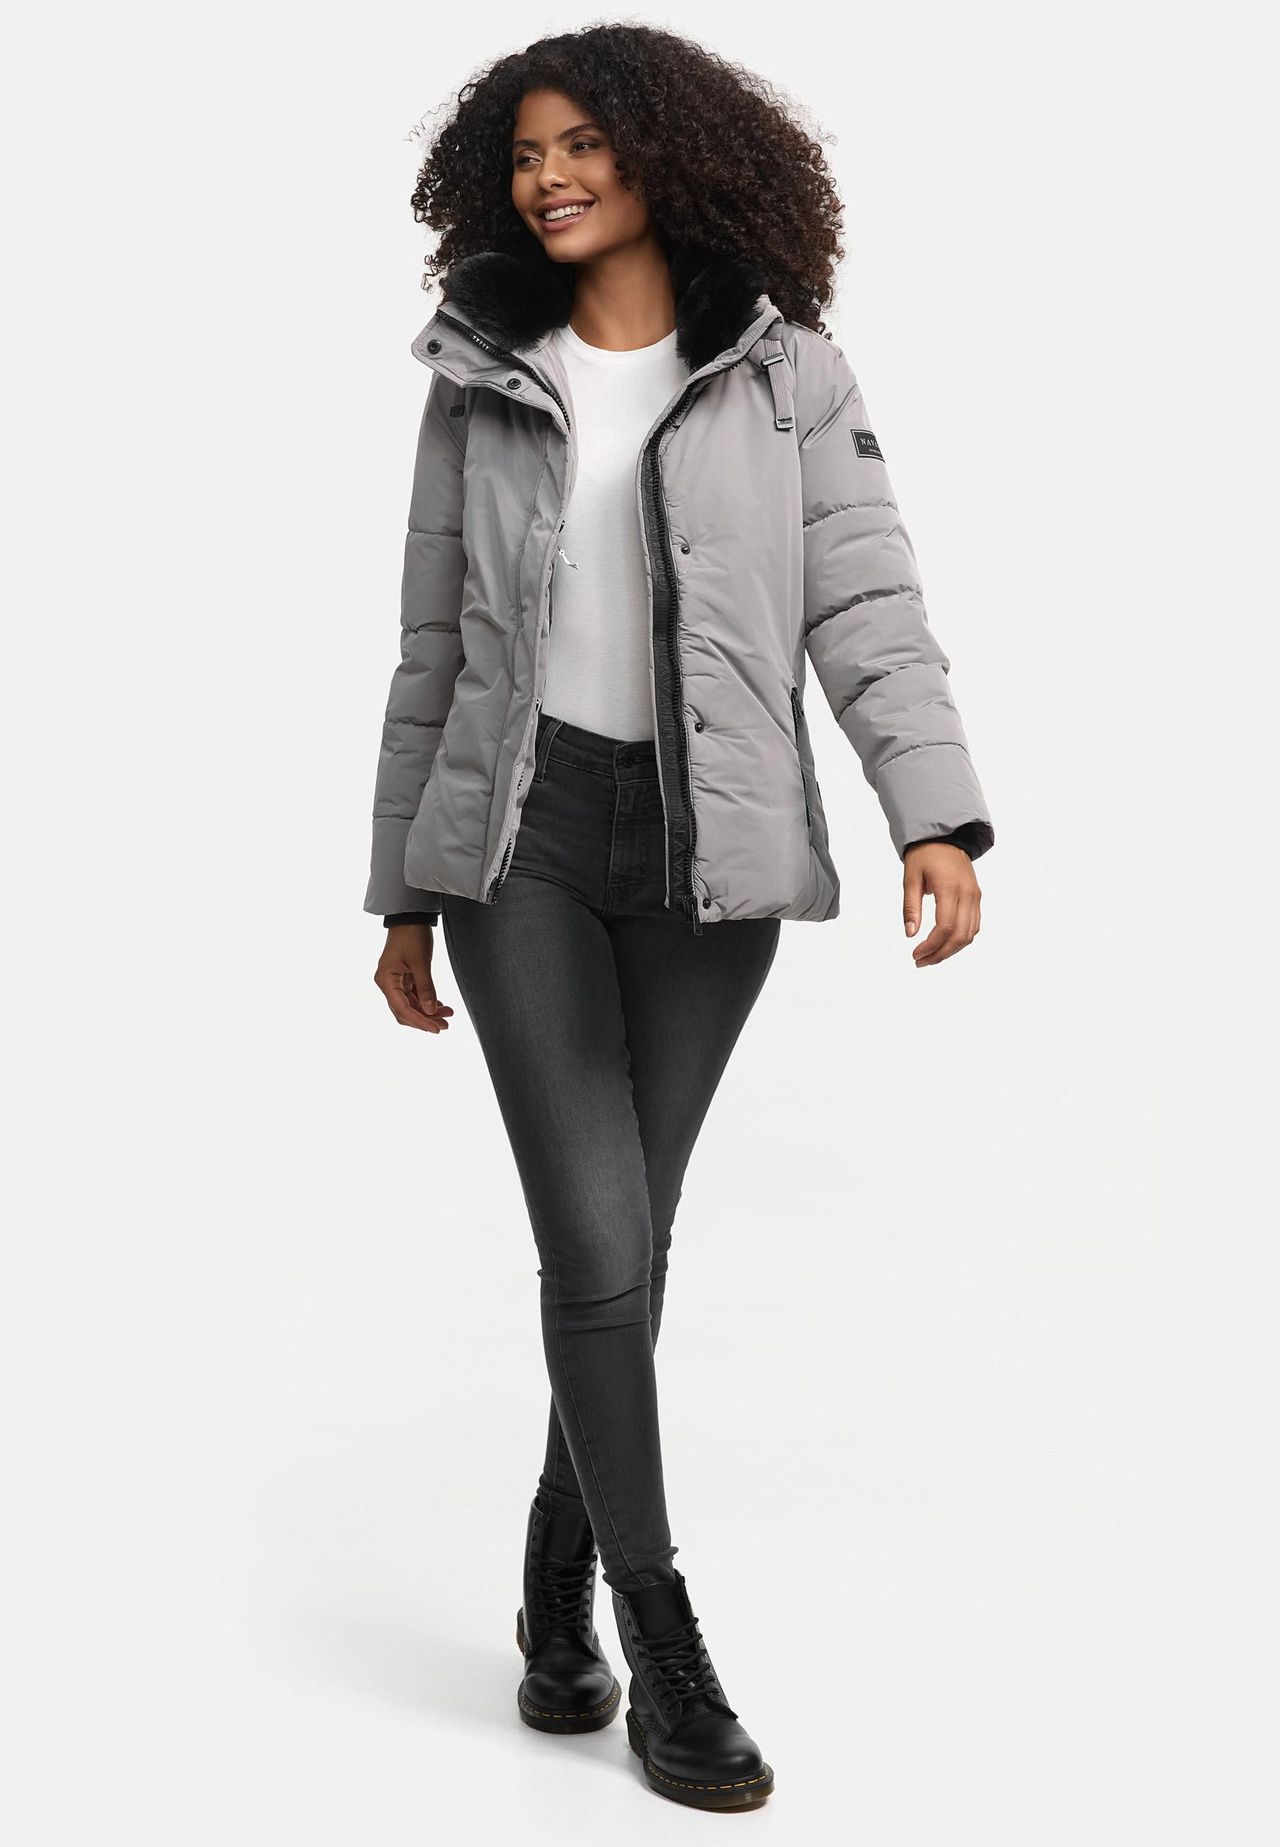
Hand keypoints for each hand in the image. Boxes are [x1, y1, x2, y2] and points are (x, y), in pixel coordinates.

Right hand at [374, 924, 454, 1032]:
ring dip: (428, 1011)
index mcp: (386, 980)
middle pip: (404, 1011)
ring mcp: (395, 982)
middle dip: (424, 1019)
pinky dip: (427, 1002)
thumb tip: (431, 1010)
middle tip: (444, 1025)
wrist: (411, 918)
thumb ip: (426, 987)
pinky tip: (440, 1006)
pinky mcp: (404, 978)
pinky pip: (414, 996)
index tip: (436, 1028)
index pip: (402, 1009)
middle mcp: (387, 984)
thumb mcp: (420, 962)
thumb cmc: (411, 935)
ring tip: (447, 1015)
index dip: (420, 1021)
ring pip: (411, 1005)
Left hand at [902, 842, 981, 967]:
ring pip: (969, 934)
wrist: (945, 837)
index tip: (916, 954)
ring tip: (930, 957)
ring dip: (951, 950)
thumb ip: (911, 907)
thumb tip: (910, 934)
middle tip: (921, 961)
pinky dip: (960, 939)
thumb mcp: (910, 878)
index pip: (945, 927)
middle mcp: (967, 894)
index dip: (931, 945)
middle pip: (960, 935)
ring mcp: (975, 896)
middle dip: (940, 953)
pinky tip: (944, 945)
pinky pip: (973, 926)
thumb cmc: (925, 855)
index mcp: (949, 887)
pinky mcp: (976, 898)